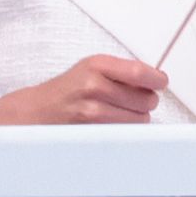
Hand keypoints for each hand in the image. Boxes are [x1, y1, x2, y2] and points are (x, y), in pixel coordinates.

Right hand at [0, 53, 165, 123]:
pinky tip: (109, 122)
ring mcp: (92, 110)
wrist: (36, 111)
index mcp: (97, 65)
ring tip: (117, 111)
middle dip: (145, 101)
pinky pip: (126, 131)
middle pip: (147, 99)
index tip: (159, 82)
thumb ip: (124, 72)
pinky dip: (125, 129)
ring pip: (140, 118)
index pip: (141, 72)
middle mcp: (94, 85)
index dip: (157, 80)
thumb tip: (158, 80)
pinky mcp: (92, 130)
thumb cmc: (68, 89)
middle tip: (130, 99)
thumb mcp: (92, 69)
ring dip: (136, 117)